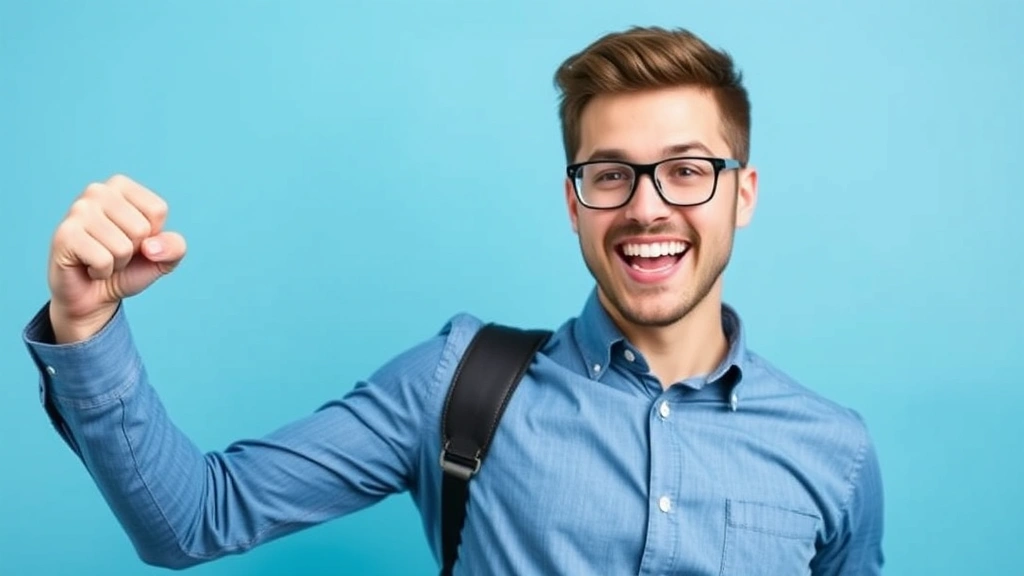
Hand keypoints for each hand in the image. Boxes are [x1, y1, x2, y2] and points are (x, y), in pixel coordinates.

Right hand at [47, 174, 186, 342]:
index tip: (133, 240)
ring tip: (101, 259)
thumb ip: (175, 247)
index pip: (158, 210)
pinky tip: (88, 266)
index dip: (152, 235)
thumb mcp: (163, 257)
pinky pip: (104, 260)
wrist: (95, 296)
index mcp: (121, 186)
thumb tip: (151, 247)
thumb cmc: (128, 269)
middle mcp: (97, 191)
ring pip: (123, 246)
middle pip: (141, 228)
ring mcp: (77, 210)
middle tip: (113, 252)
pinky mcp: (65, 234)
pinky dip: (102, 271)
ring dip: (117, 262)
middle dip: (133, 251)